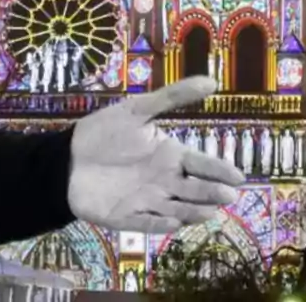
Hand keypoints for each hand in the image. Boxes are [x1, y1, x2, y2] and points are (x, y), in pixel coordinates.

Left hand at [67, 76, 245, 232]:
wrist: (67, 156)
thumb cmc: (104, 131)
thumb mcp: (137, 109)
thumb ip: (173, 97)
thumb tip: (212, 81)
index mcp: (171, 155)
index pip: (202, 165)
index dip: (219, 170)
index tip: (237, 176)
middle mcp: (165, 181)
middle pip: (195, 190)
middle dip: (212, 193)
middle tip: (227, 195)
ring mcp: (148, 201)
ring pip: (178, 210)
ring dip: (194, 212)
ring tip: (209, 211)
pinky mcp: (127, 218)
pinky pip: (147, 223)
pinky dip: (160, 224)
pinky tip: (172, 222)